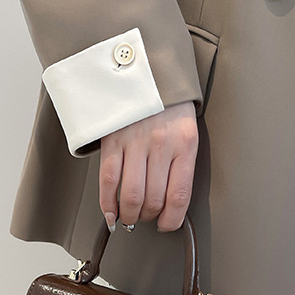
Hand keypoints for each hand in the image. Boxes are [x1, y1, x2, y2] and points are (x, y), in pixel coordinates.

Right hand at [99, 101, 197, 232]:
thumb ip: (181, 164)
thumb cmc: (169, 107)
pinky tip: (111, 213)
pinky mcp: (112, 140)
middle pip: (153, 200)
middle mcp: (160, 144)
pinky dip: (108, 203)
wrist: (146, 69)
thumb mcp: (186, 131)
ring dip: (129, 215)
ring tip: (130, 217)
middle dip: (149, 218)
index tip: (166, 225)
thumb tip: (170, 204)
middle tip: (146, 218)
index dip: (171, 220)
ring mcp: (134, 142)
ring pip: (131, 196)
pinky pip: (109, 181)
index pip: (179, 196)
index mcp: (185, 144)